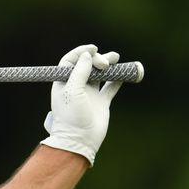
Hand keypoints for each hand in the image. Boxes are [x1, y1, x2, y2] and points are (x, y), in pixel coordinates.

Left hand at [40, 44, 122, 165]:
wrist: (80, 139)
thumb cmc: (71, 115)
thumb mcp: (72, 91)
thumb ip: (79, 72)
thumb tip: (87, 54)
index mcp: (64, 82)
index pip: (71, 61)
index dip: (81, 52)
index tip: (92, 48)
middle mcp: (76, 86)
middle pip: (87, 65)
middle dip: (97, 59)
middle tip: (105, 63)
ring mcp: (90, 94)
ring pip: (100, 75)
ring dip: (108, 65)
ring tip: (116, 58)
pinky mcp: (101, 102)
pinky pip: (110, 87)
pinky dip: (117, 79)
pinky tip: (124, 72)